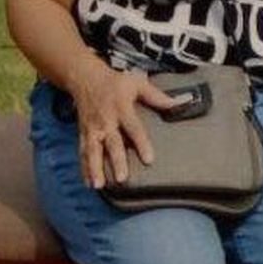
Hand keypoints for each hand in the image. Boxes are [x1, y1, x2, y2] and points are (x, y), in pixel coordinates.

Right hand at [66, 59, 178, 189]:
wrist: (85, 78)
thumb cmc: (115, 82)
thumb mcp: (137, 83)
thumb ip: (157, 96)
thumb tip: (179, 102)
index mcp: (121, 108)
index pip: (134, 128)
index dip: (141, 144)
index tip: (149, 159)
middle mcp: (106, 121)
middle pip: (112, 144)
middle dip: (116, 161)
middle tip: (122, 178)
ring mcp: (93, 129)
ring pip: (93, 151)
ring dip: (95, 169)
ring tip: (99, 185)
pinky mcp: (83, 134)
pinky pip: (82, 153)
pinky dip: (84, 168)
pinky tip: (89, 183)